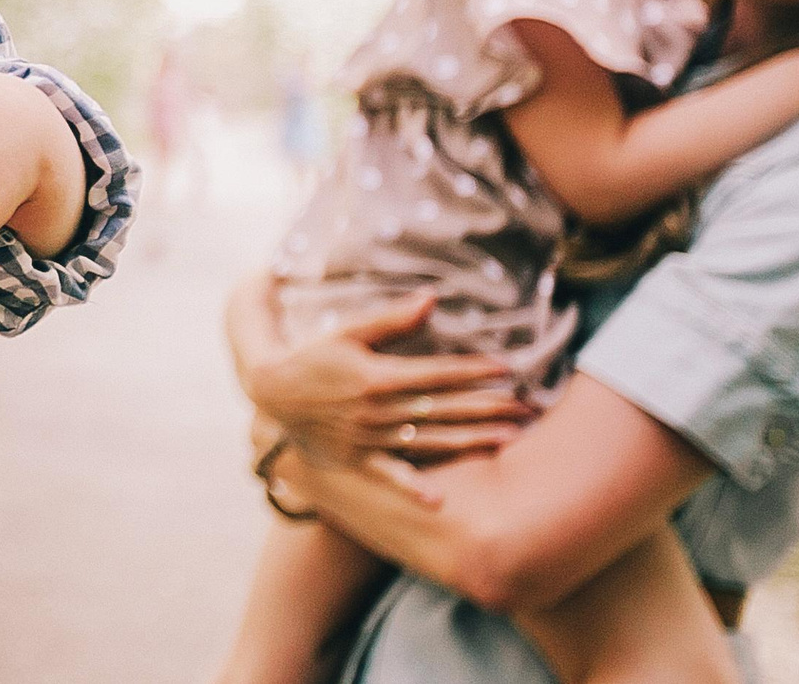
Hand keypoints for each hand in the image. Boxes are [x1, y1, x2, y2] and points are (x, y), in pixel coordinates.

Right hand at [234, 284, 534, 461]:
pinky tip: (438, 501)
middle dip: (488, 406)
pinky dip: (412, 487)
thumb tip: (432, 298)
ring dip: (472, 439)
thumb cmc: (313, 356)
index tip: (508, 368)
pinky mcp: (359, 458)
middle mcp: (379, 411)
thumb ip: (391, 319)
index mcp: (379, 376)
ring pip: (431, 440)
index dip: (475, 370)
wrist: (272, 392)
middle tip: (527, 406)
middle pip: (445, 408)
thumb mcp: (347, 331)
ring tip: (510, 437)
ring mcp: (371, 438)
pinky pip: (390, 475)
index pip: (438, 373)